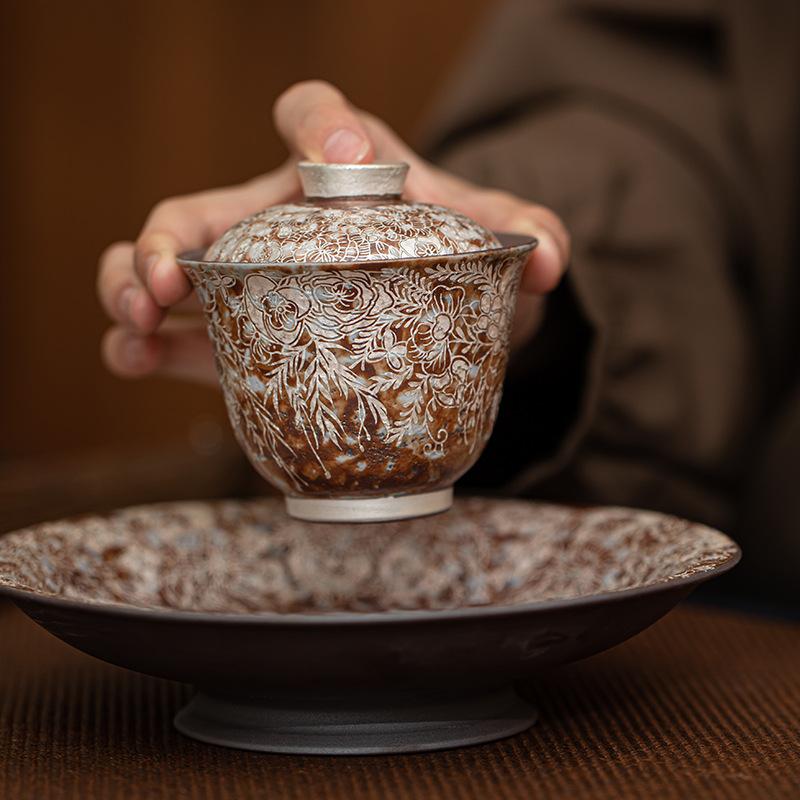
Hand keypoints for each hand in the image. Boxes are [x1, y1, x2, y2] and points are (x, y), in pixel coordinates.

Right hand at [98, 81, 570, 382]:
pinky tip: (137, 360)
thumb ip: (526, 236)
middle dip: (168, 237)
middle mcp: (273, 218)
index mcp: (337, 174)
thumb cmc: (449, 255)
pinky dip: (146, 346)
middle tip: (169, 279)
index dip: (316, 125)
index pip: (312, 114)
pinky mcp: (236, 336)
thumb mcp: (489, 239)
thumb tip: (549, 262)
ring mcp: (245, 280)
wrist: (431, 311)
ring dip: (132, 290)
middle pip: (196, 208)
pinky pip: (178, 337)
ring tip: (135, 324)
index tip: (338, 156)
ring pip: (166, 269)